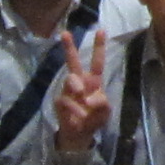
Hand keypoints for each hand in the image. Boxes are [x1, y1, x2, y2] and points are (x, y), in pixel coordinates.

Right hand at [51, 30, 111, 151]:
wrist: (80, 135)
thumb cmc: (94, 119)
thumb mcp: (105, 113)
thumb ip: (102, 104)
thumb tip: (89, 100)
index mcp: (93, 81)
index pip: (97, 62)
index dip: (99, 47)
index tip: (101, 30)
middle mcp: (80, 82)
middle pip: (74, 62)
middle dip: (69, 48)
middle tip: (65, 33)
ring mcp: (68, 91)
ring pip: (70, 80)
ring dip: (77, 89)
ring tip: (83, 100)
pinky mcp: (59, 101)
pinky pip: (66, 100)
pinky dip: (75, 109)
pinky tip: (79, 117)